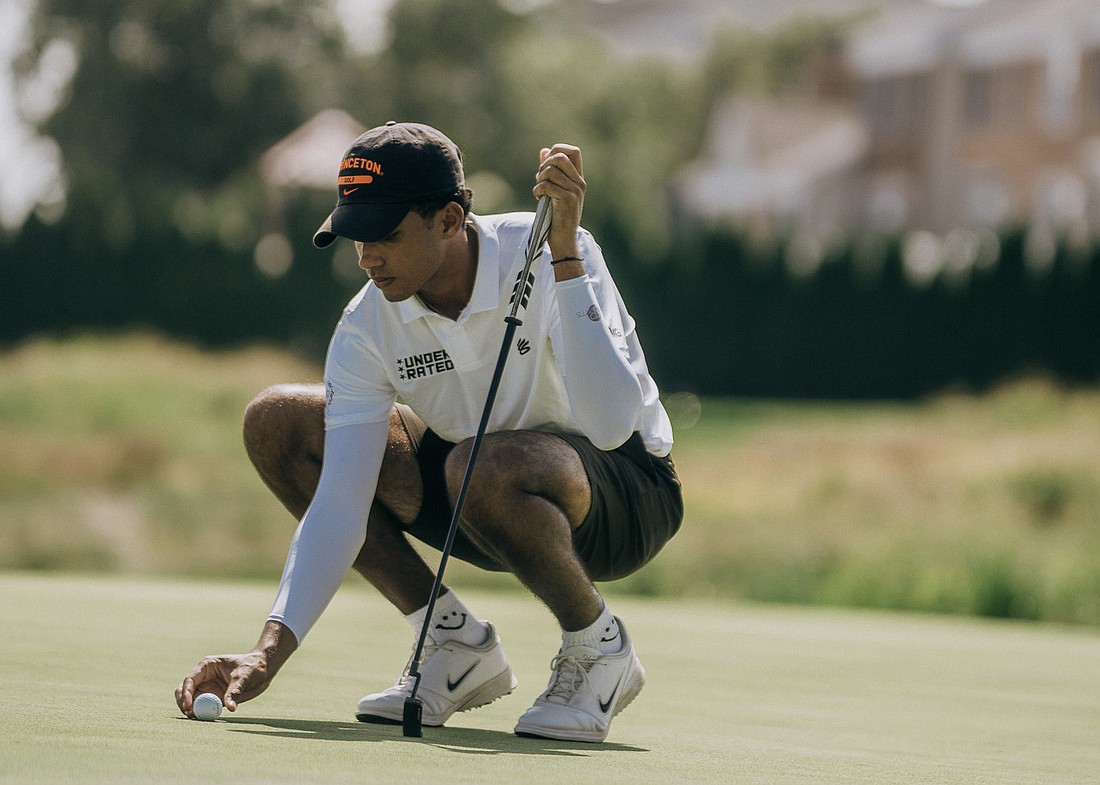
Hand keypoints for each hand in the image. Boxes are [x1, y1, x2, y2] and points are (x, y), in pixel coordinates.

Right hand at [175, 651, 272, 716]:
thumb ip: (235, 692)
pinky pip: (202, 707)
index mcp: (206, 666)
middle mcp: (203, 677)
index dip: (186, 694)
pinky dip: (200, 714)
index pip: (189, 680)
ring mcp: (207, 688)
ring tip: (196, 718)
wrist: (263, 669)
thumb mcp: (244, 677)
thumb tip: (231, 708)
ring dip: (190, 710)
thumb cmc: (253, 667)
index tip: (189, 707)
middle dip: (183, 703)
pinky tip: (205, 719)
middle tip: (190, 715)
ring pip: (190, 701)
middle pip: (184, 691)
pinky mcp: (213, 698)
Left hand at [533, 144, 585, 263]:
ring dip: (539, 179)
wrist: (564, 240)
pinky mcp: (567, 199)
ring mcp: (575, 191)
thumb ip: (550, 171)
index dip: (558, 150)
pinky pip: (546, 185)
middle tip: (541, 179)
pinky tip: (539, 198)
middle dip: (544, 165)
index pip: (573, 151)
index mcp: (578, 179)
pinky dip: (538, 190)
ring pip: (550, 171)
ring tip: (540, 191)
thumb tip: (544, 151)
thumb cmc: (557, 217)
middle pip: (560, 157)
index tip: (547, 164)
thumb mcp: (555, 191)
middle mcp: (579, 183)